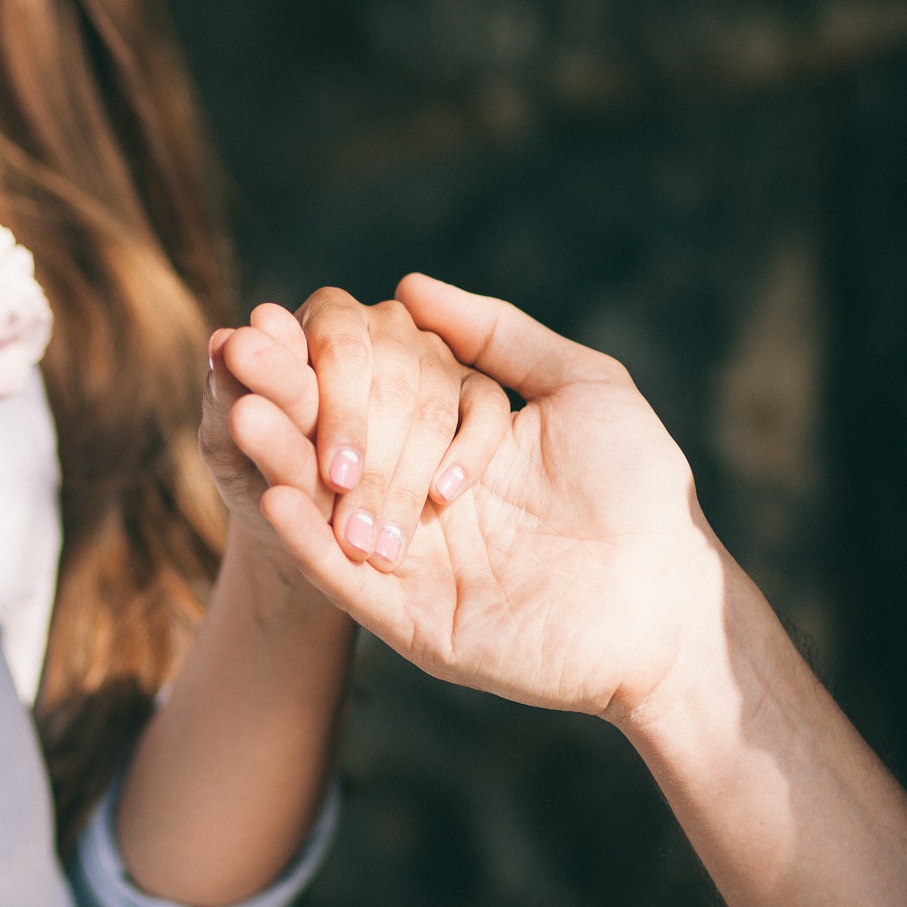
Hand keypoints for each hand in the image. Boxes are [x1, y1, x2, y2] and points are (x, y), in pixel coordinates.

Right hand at [250, 276, 731, 723]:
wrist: (672, 601)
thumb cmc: (642, 490)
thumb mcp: (581, 387)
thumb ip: (498, 334)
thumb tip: (408, 285)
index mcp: (452, 445)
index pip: (372, 396)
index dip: (322, 364)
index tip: (270, 323)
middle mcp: (421, 502)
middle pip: (336, 448)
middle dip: (287, 405)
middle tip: (234, 360)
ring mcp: (413, 564)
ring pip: (329, 511)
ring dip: (284, 465)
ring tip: (242, 417)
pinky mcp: (414, 622)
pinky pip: (347, 580)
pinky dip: (309, 542)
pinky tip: (274, 497)